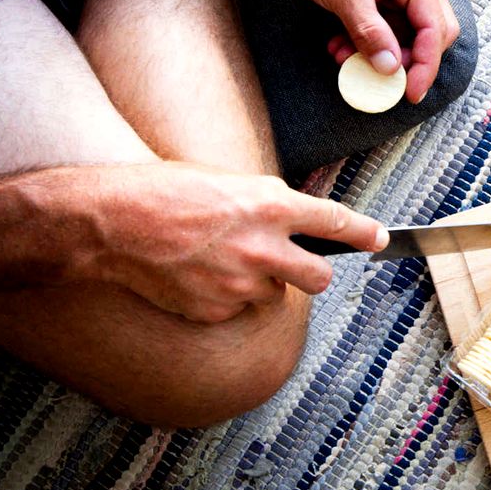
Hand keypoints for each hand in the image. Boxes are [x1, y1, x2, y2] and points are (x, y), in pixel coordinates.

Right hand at [87, 162, 388, 322]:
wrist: (111, 223)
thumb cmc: (162, 191)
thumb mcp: (226, 181)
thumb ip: (265, 203)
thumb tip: (289, 217)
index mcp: (270, 204)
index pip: (334, 221)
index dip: (363, 232)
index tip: (380, 239)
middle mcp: (264, 246)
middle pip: (320, 277)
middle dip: (313, 273)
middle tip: (291, 264)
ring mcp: (242, 282)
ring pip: (273, 293)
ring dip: (257, 282)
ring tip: (216, 259)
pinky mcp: (217, 308)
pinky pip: (235, 308)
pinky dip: (222, 297)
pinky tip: (194, 275)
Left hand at [275, 0, 459, 104]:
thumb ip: (368, 31)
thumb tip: (390, 67)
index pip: (435, 27)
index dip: (426, 64)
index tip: (409, 92)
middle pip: (433, 31)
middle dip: (409, 60)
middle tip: (384, 80)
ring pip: (409, 31)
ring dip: (384, 53)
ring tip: (348, 60)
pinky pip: (389, 24)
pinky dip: (370, 41)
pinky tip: (342, 46)